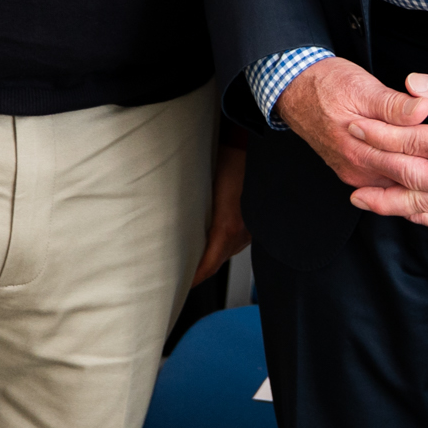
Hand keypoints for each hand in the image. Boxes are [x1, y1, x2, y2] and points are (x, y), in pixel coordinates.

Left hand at [192, 144, 249, 285]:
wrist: (248, 142)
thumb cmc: (224, 159)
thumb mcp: (201, 187)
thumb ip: (191, 213)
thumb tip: (172, 235)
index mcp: (228, 227)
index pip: (209, 265)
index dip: (194, 278)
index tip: (180, 285)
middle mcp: (243, 232)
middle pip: (218, 261)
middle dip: (200, 269)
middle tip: (180, 274)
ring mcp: (252, 227)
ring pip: (228, 251)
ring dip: (211, 256)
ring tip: (191, 257)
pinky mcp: (254, 219)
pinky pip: (237, 239)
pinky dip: (222, 244)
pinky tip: (210, 238)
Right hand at [276, 58, 427, 219]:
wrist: (293, 92)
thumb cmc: (327, 85)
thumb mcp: (360, 85)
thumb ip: (392, 103)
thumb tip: (422, 110)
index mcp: (362, 149)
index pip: (411, 169)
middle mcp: (361, 170)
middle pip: (411, 191)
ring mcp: (359, 176)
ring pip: (404, 198)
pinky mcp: (360, 174)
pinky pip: (394, 194)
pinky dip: (419, 198)